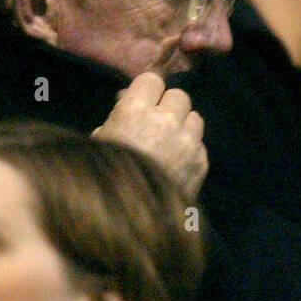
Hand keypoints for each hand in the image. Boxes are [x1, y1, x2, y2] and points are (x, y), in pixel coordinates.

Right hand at [93, 73, 207, 198]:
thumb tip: (127, 99)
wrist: (130, 221)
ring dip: (183, 126)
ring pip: (195, 118)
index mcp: (135, 111)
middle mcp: (166, 120)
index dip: (147, 90)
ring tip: (169, 143)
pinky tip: (176, 164)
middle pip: (178, 96)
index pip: (152, 79)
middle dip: (168, 106)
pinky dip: (190, 150)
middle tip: (156, 123)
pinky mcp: (202, 161)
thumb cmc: (103, 178)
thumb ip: (117, 117)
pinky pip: (200, 144)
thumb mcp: (99, 142)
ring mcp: (188, 141)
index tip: (143, 100)